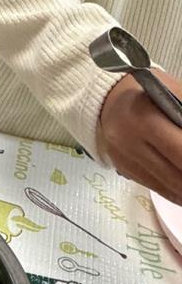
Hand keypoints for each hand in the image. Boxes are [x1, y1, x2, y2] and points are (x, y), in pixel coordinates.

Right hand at [98, 71, 181, 204]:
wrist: (109, 97)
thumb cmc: (148, 91)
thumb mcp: (175, 93)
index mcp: (143, 117)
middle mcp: (128, 141)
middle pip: (178, 176)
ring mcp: (124, 159)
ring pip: (170, 188)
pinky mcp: (123, 170)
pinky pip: (159, 189)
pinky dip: (179, 191)